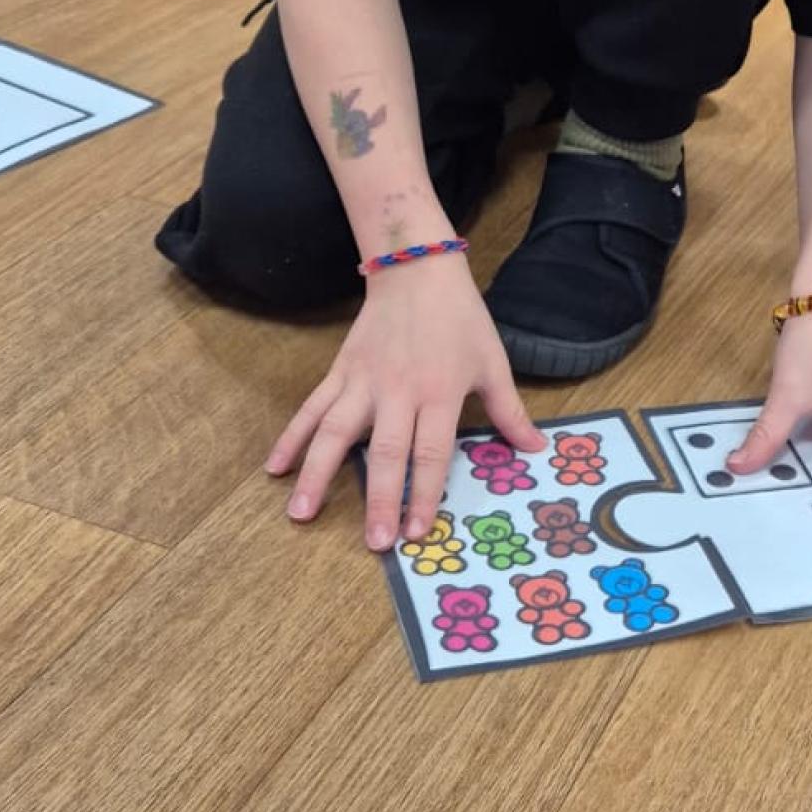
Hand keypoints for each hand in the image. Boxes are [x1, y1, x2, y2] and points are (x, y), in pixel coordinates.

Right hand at [265, 256, 544, 549]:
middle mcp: (398, 391)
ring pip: (336, 432)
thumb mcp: (492, 363)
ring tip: (300, 513)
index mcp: (439, 392)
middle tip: (373, 542)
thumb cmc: (461, 319)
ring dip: (317, 474)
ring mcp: (363, 381)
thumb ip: (510, 411)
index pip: (431, 452)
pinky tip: (274, 467)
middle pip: (387, 452)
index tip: (417, 532)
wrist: (416, 269)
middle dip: (380, 499)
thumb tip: (537, 449)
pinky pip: (312, 408)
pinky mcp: (340, 371)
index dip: (424, 493)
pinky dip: (292, 437)